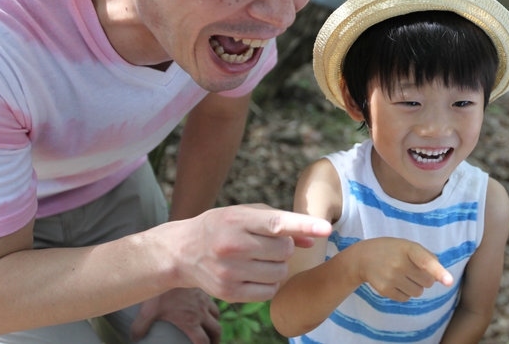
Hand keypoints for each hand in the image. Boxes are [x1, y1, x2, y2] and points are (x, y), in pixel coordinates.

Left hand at [130, 288, 220, 343]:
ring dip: (215, 323)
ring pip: (217, 315)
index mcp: (190, 321)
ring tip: (210, 326)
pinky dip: (212, 307)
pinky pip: (213, 300)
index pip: (203, 341)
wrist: (173, 265)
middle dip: (215, 339)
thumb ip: (140, 326)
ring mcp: (204, 299)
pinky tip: (204, 306)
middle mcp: (201, 312)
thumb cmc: (161, 290)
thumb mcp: (148, 310)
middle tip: (211, 343)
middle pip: (216, 330)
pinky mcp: (203, 288)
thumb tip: (134, 337)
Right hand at [167, 204, 331, 301]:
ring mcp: (230, 272)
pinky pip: (270, 292)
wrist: (182, 251)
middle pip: (285, 250)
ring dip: (279, 265)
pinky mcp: (229, 293)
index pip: (277, 224)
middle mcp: (232, 246)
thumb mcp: (246, 214)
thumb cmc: (223, 226)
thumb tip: (312, 240)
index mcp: (238, 221)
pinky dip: (270, 283)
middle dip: (285, 247)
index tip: (326, 228)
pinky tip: (255, 273)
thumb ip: (281, 222)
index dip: (304, 225)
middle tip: (267, 244)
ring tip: (260, 258)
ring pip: (280, 273)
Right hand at [353, 238, 452, 301]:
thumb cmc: (392, 250)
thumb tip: (441, 276)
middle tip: (413, 270)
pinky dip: (405, 293)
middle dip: (425, 279)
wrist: (363, 258)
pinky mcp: (384, 290)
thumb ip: (427, 257)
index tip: (449, 281)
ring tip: (403, 276)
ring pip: (418, 292)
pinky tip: (395, 282)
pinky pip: (406, 299)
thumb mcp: (408, 246)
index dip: (439, 271)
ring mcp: (391, 277)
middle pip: (427, 282)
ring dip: (415, 287)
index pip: (426, 261)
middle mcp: (399, 263)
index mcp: (408, 248)